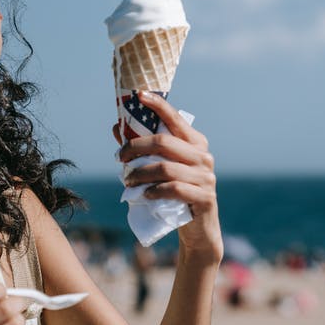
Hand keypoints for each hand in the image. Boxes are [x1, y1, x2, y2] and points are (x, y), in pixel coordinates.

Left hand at [113, 91, 222, 260]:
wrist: (198, 229)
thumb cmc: (176, 193)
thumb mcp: (161, 169)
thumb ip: (143, 149)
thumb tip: (117, 127)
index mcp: (195, 143)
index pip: (176, 118)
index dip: (158, 105)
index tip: (139, 95)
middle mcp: (204, 156)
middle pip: (164, 142)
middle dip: (136, 147)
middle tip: (120, 156)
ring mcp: (206, 177)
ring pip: (166, 168)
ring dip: (140, 173)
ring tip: (127, 180)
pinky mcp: (205, 198)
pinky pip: (174, 190)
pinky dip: (154, 191)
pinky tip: (145, 194)